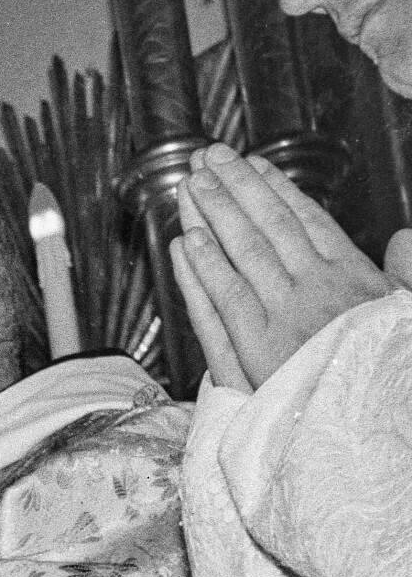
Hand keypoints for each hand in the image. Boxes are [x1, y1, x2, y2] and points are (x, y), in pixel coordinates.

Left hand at [173, 143, 392, 389]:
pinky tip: (186, 241)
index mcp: (350, 274)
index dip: (276, 189)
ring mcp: (284, 316)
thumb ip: (403, 273)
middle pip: (268, 226)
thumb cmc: (384, 367)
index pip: (306, 220)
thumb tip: (402, 238)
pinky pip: (225, 300)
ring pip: (243, 253)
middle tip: (208, 157)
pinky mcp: (256, 350)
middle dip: (237, 187)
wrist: (370, 419)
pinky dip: (204, 268)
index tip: (253, 164)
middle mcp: (315, 286)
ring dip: (215, 215)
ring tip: (189, 184)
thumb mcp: (404, 313)